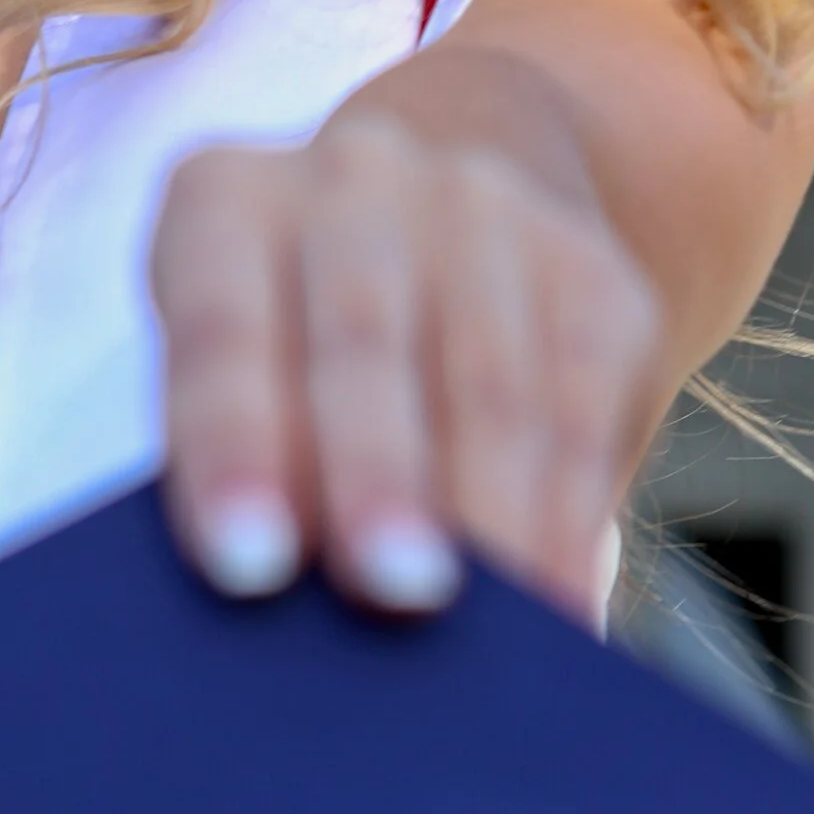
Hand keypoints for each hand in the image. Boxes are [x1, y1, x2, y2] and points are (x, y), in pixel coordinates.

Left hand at [149, 93, 663, 622]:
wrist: (447, 203)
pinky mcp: (593, 274)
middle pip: (365, 341)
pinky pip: (586, 409)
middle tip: (392, 595)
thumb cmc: (290, 352)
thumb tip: (288, 608)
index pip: (220, 327)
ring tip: (500, 633)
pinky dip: (572, 521)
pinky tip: (563, 609)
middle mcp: (357, 180)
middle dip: (379, 475)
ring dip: (495, 513)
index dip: (231, 444)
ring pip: (493, 383)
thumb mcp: (235, 372)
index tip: (246, 567)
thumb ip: (241, 462)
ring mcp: (487, 212)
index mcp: (227, 203)